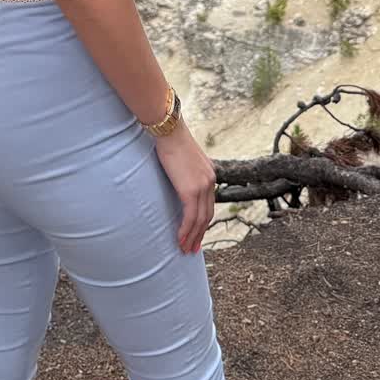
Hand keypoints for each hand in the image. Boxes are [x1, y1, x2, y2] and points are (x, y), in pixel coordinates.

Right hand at [151, 121, 217, 253]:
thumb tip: (175, 179)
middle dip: (200, 234)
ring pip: (200, 219)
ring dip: (192, 237)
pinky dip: (185, 230)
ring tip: (185, 249)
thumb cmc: (170, 139)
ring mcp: (202, 187)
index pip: (209, 203)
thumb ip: (184, 171)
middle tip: (192, 248)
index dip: (203, 221)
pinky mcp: (190, 190)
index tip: (197, 233)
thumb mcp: (182, 158)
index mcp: (209, 174)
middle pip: (207, 215)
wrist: (169, 130)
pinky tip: (180, 240)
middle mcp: (209, 182)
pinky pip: (190, 216)